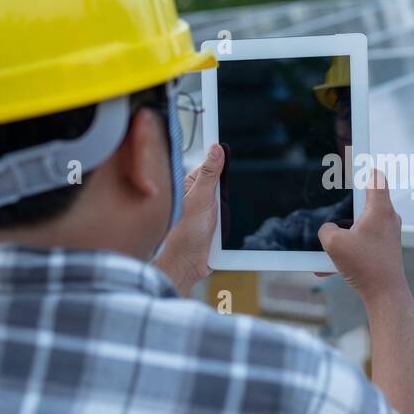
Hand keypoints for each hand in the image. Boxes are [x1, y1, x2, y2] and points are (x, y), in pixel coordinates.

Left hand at [155, 143, 223, 294]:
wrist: (187, 265)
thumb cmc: (184, 234)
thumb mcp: (201, 199)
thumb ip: (210, 174)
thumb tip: (216, 148)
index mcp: (189, 185)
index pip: (210, 166)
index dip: (221, 164)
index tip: (225, 160)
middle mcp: (197, 196)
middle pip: (223, 185)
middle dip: (226, 194)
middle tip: (216, 206)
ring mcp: (205, 211)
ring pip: (227, 202)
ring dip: (228, 211)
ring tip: (217, 222)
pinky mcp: (213, 225)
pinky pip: (228, 218)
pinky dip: (228, 223)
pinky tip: (221, 230)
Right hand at [317, 170, 408, 303]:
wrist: (385, 295)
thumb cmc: (365, 266)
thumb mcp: (333, 243)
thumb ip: (326, 230)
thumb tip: (329, 230)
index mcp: (380, 208)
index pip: (375, 176)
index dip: (364, 167)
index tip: (356, 158)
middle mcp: (388, 218)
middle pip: (367, 201)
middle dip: (347, 205)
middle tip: (335, 202)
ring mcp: (388, 235)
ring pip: (362, 226)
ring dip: (344, 235)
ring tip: (326, 248)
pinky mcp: (385, 250)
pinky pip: (363, 244)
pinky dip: (348, 252)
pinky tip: (328, 269)